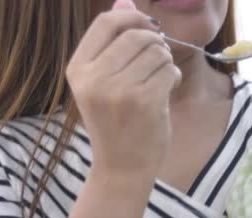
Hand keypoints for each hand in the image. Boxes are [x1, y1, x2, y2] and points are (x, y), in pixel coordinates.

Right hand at [66, 7, 180, 174]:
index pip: (105, 22)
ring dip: (166, 62)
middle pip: (137, 35)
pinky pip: (169, 70)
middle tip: (158, 60)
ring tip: (160, 80)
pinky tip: (166, 91)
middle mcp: (93, 78)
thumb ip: (113, 43)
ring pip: (157, 51)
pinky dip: (174, 77)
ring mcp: (118, 90)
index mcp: (78, 70)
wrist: (121, 167)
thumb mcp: (103, 82)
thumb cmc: (115, 123)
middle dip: (156, 42)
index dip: (132, 16)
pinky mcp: (144, 101)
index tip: (148, 25)